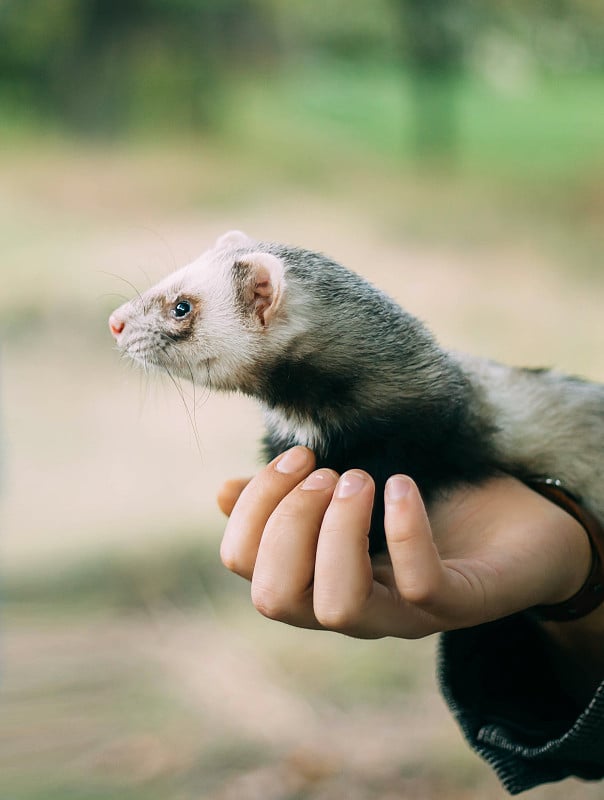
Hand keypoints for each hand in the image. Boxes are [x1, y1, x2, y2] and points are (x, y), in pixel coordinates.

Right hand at [219, 447, 591, 638]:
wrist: (520, 528)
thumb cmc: (428, 507)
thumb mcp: (350, 491)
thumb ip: (292, 497)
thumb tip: (221, 494)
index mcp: (315, 576)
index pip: (242, 565)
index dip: (251, 509)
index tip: (295, 457)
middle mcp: (350, 606)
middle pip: (275, 598)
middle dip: (286, 523)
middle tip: (325, 470)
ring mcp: (404, 613)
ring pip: (338, 607)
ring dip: (335, 531)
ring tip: (358, 479)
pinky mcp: (461, 604)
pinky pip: (420, 585)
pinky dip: (403, 529)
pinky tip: (402, 484)